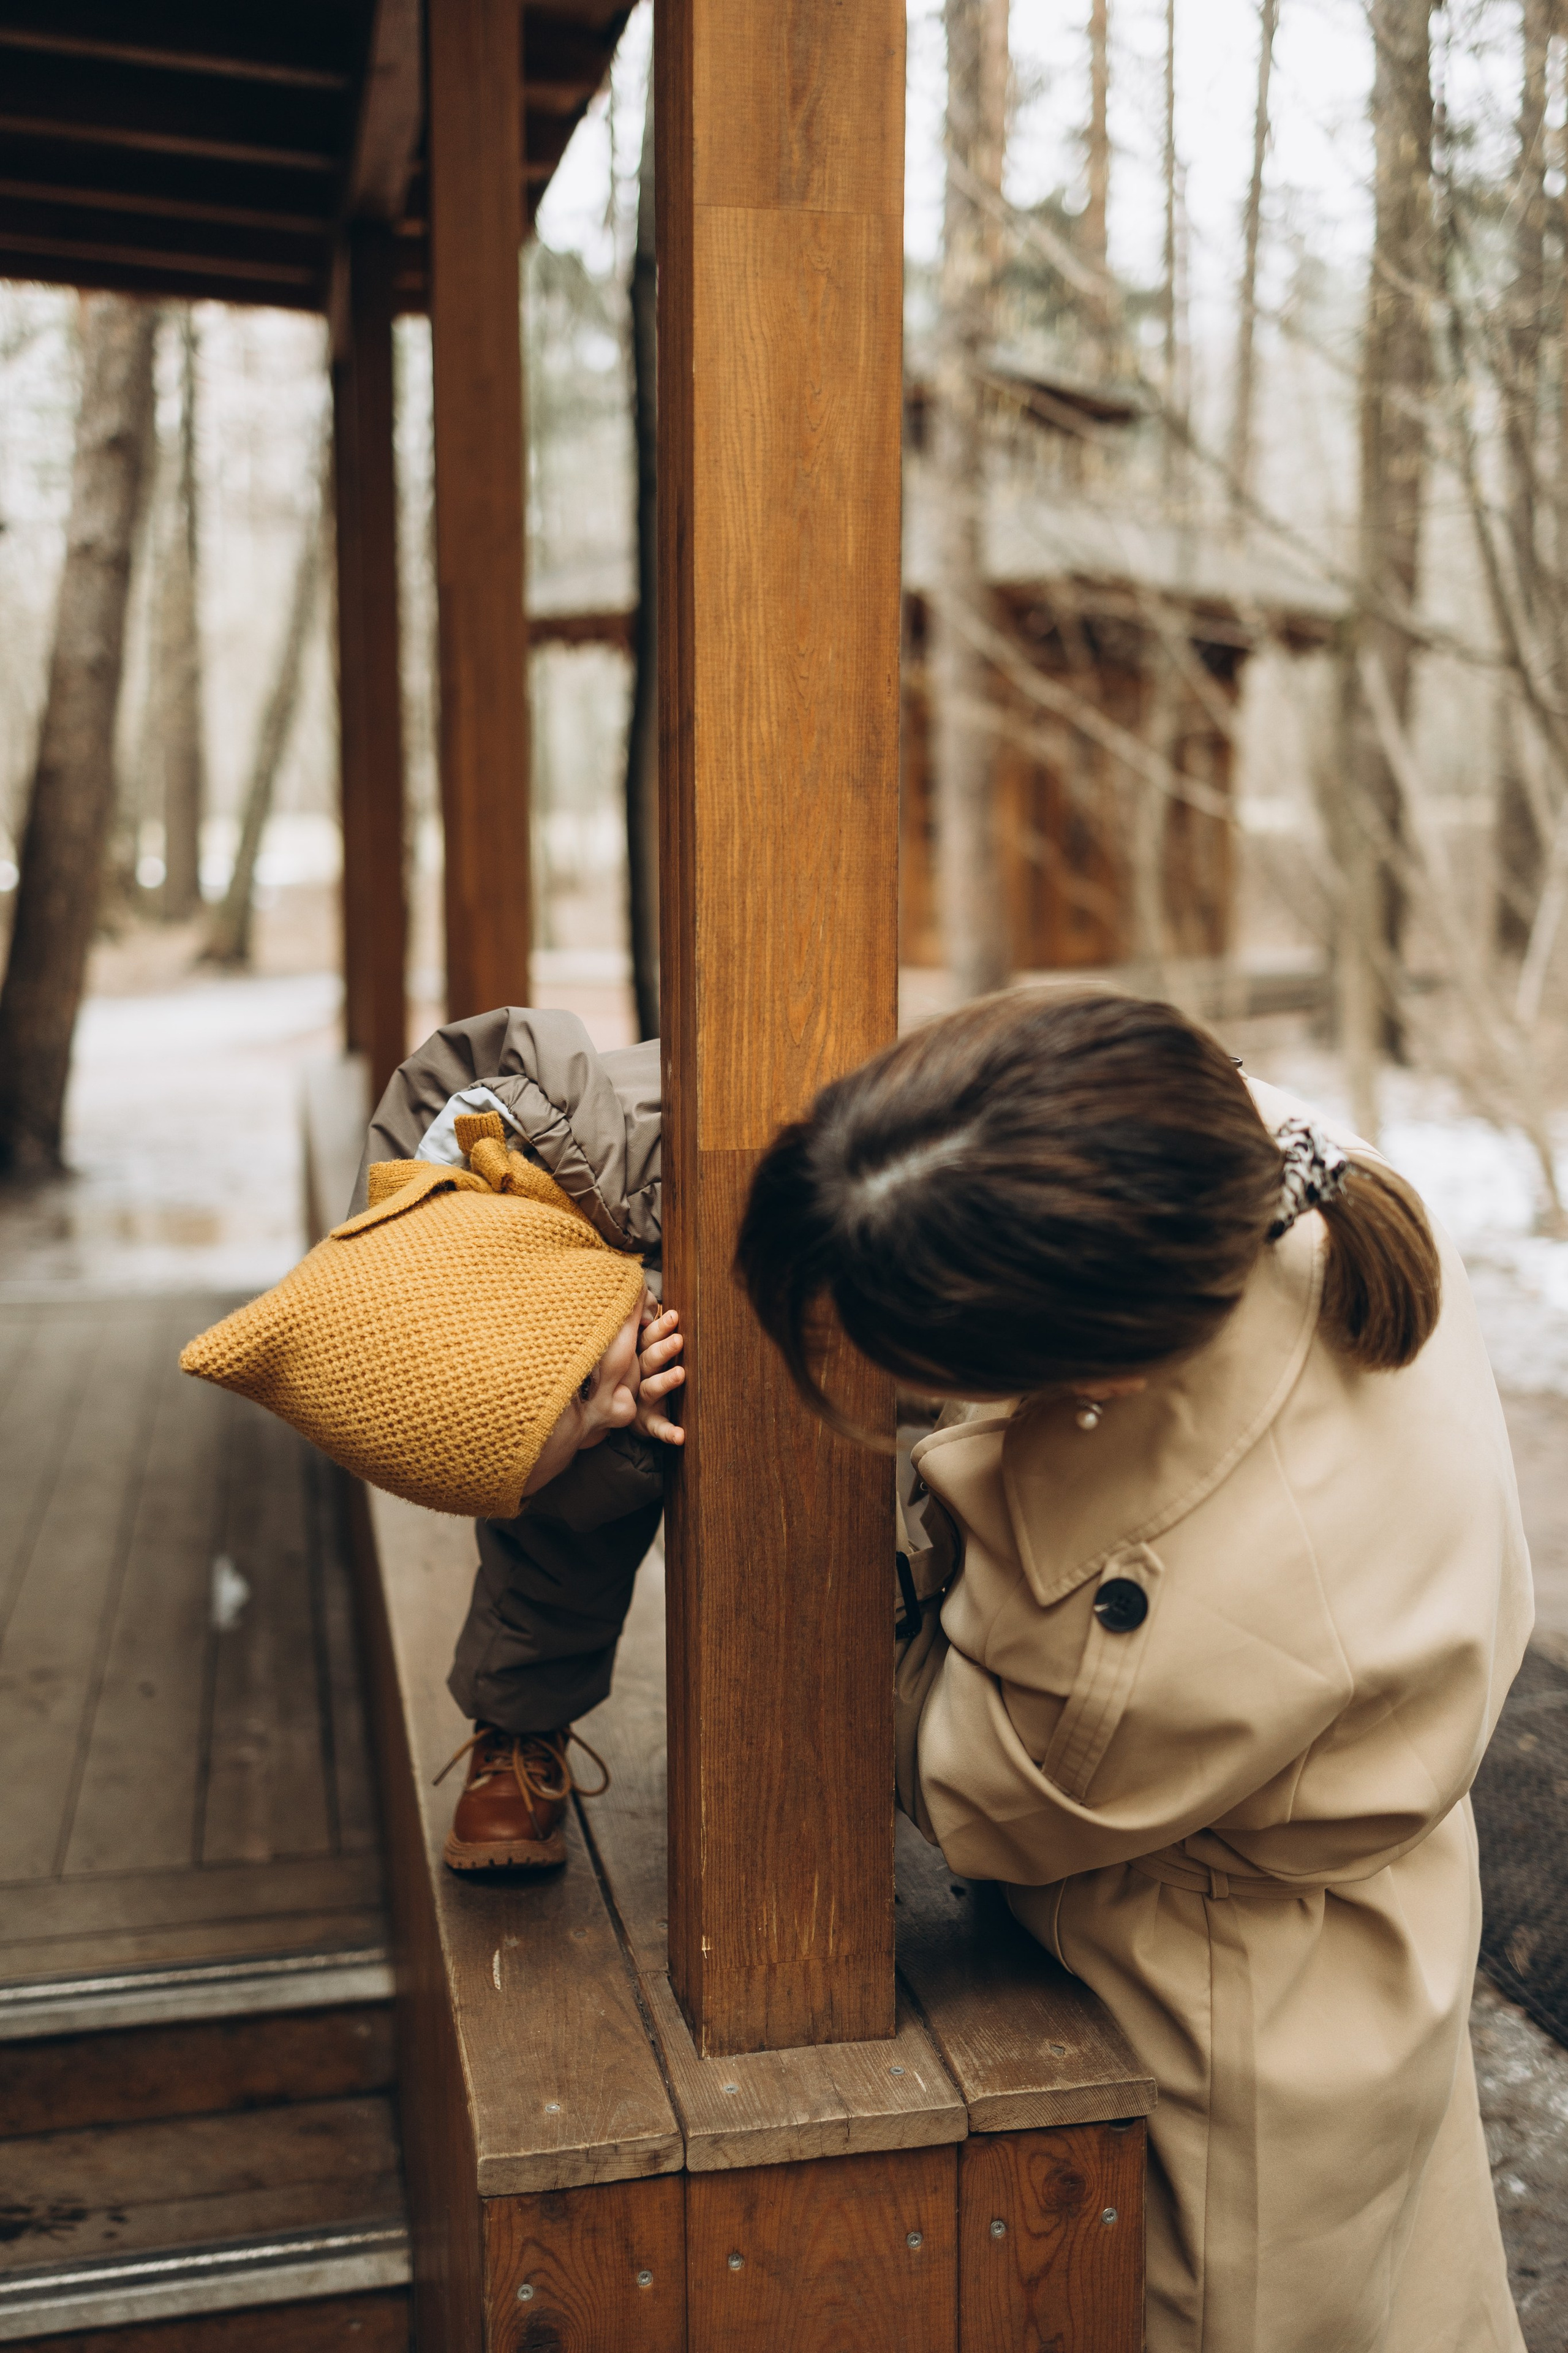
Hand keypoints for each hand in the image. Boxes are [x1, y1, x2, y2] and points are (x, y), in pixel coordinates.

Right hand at [635, 1305, 684, 1445]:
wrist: (628, 1415)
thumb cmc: (643, 1376)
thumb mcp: (644, 1354)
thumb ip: (652, 1335)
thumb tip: (671, 1309)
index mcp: (639, 1357)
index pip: (647, 1338)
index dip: (659, 1328)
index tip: (674, 1315)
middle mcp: (638, 1377)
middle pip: (648, 1360)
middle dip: (663, 1350)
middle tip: (679, 1339)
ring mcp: (641, 1400)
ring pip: (651, 1389)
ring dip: (665, 1382)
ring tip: (681, 1374)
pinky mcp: (647, 1423)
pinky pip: (658, 1427)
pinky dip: (668, 1432)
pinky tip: (680, 1435)